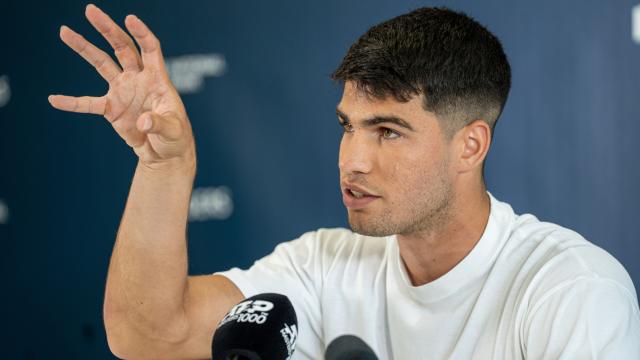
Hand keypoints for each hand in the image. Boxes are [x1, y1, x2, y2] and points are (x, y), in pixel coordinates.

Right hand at [49, 4, 194, 167]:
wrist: (164, 152)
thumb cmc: (175, 137)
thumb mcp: (173, 131)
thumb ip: (159, 124)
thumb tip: (143, 121)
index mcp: (157, 79)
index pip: (150, 50)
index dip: (141, 34)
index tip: (130, 19)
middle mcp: (138, 79)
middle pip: (122, 48)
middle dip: (107, 29)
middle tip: (90, 11)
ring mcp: (123, 91)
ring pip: (101, 64)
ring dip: (84, 48)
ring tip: (65, 31)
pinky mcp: (111, 108)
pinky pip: (88, 103)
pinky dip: (72, 103)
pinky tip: (54, 99)